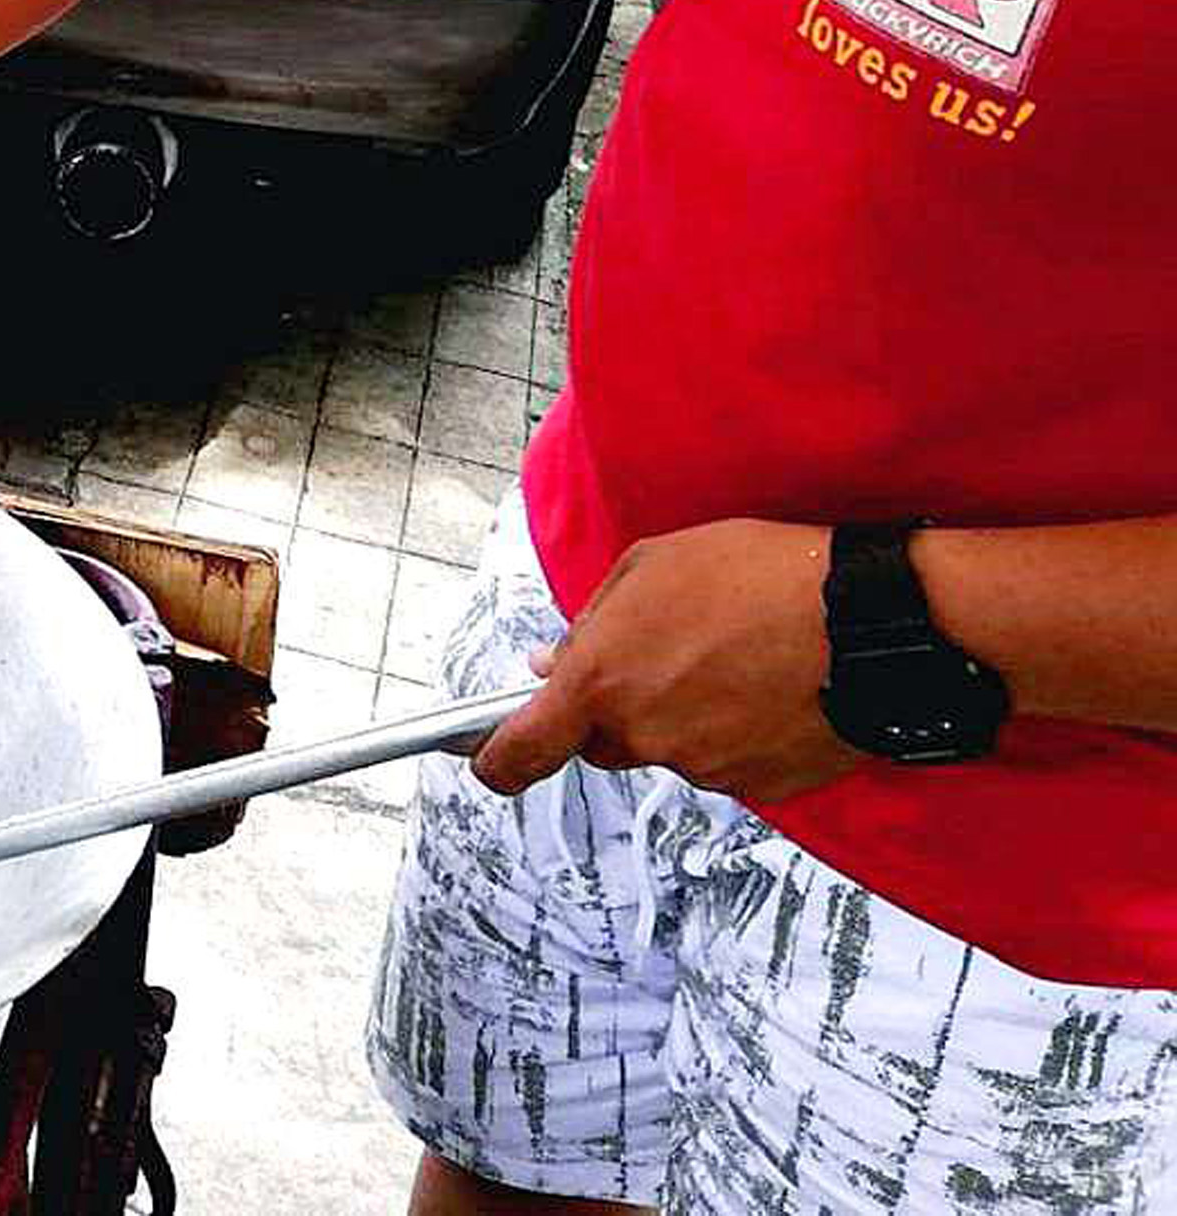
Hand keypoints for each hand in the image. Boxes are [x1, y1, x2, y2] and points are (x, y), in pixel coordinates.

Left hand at [470, 519, 863, 803]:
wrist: (869, 618)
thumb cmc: (757, 575)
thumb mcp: (650, 567)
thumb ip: (590, 623)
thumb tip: (552, 662)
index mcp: (601, 683)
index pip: (523, 750)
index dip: (496, 761)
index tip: (485, 760)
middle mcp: (645, 736)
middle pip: (606, 743)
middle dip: (617, 711)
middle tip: (665, 656)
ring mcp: (706, 769)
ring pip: (672, 750)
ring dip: (686, 715)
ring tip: (735, 655)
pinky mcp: (763, 787)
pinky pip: (729, 764)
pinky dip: (739, 734)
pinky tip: (770, 685)